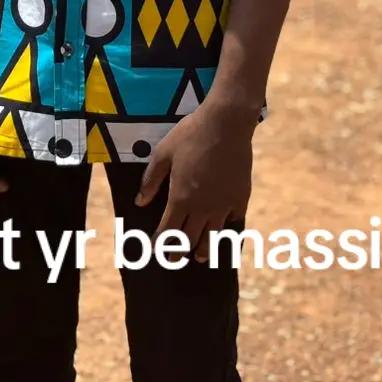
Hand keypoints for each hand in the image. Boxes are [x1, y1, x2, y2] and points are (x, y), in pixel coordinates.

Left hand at [134, 100, 254, 261]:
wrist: (226, 123)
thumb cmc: (190, 134)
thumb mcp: (163, 154)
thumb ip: (151, 180)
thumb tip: (140, 202)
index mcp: (181, 198)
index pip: (168, 230)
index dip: (160, 243)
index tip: (155, 249)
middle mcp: (202, 207)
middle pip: (190, 238)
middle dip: (180, 251)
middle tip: (175, 258)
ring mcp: (224, 204)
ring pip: (213, 235)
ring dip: (205, 248)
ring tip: (200, 256)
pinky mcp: (241, 196)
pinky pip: (234, 218)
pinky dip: (227, 225)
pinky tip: (224, 226)